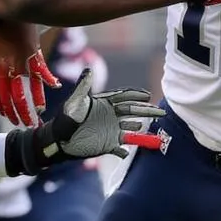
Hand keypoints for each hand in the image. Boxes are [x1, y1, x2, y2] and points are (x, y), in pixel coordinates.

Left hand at [0, 21, 58, 126]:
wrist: (5, 9)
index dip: (5, 108)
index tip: (10, 118)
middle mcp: (7, 69)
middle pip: (13, 97)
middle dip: (20, 113)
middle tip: (26, 125)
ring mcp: (21, 62)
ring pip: (27, 89)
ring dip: (34, 104)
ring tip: (38, 115)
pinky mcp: (33, 53)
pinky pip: (42, 71)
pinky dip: (49, 79)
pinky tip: (55, 86)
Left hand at [27, 68, 164, 167]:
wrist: (59, 139)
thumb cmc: (65, 118)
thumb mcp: (75, 101)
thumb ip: (83, 87)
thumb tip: (88, 69)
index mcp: (105, 104)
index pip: (124, 97)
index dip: (136, 95)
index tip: (148, 95)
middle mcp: (111, 116)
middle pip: (133, 112)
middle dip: (147, 111)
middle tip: (161, 112)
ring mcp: (111, 130)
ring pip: (131, 129)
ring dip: (139, 129)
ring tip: (147, 129)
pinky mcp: (108, 144)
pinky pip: (121, 148)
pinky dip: (126, 150)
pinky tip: (128, 152)